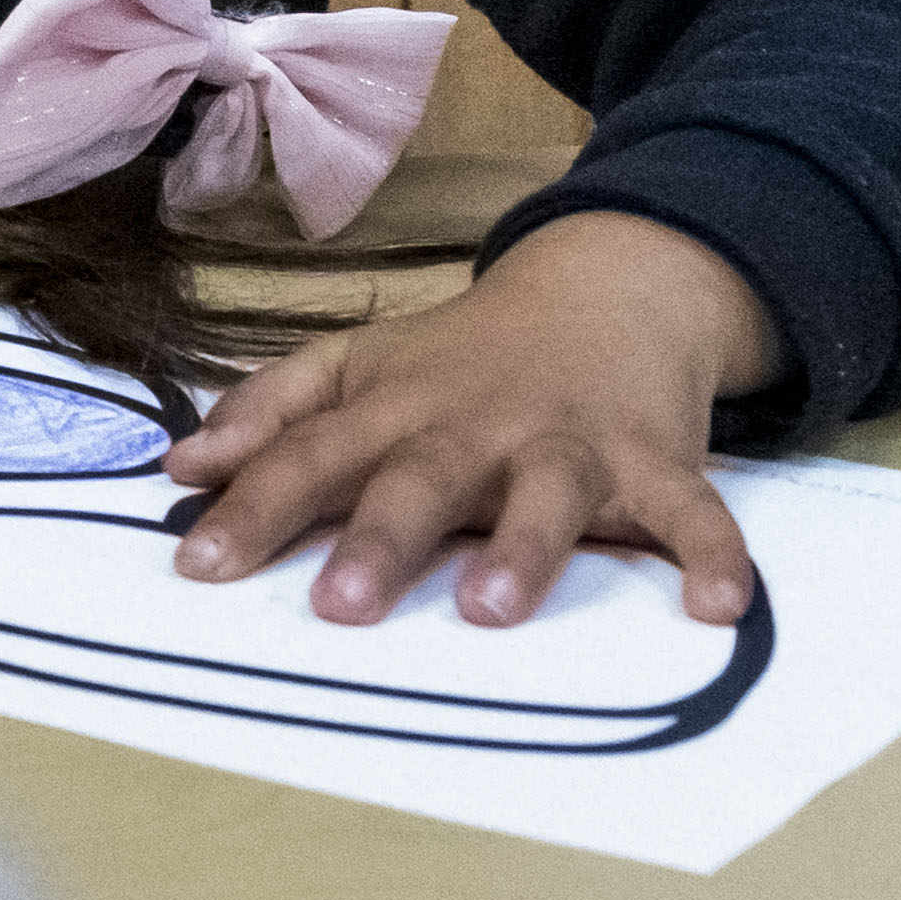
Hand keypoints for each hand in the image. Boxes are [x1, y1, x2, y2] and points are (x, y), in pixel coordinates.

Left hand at [159, 209, 781, 628]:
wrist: (603, 289)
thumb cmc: (459, 355)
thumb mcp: (354, 366)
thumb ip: (268, 414)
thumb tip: (180, 468)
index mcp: (394, 408)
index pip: (308, 457)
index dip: (251, 509)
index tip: (195, 565)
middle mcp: (476, 425)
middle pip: (420, 480)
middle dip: (379, 540)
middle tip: (337, 608)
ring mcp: (568, 442)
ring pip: (547, 496)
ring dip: (524, 551)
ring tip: (488, 610)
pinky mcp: (655, 462)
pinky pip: (692, 513)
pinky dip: (714, 557)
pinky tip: (719, 609)